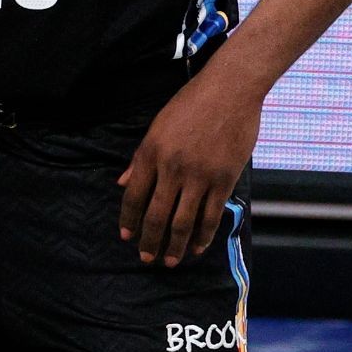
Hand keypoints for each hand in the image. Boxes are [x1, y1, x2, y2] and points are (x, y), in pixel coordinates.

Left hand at [117, 67, 261, 267]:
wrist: (229, 90)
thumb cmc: (190, 104)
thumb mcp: (157, 126)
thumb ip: (140, 158)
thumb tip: (122, 183)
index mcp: (151, 152)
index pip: (134, 195)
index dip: (129, 220)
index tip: (126, 236)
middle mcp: (172, 168)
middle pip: (156, 215)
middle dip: (149, 241)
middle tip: (146, 258)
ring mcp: (199, 176)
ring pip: (184, 222)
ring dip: (176, 246)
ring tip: (170, 261)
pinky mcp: (224, 180)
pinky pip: (211, 216)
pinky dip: (203, 236)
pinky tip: (197, 248)